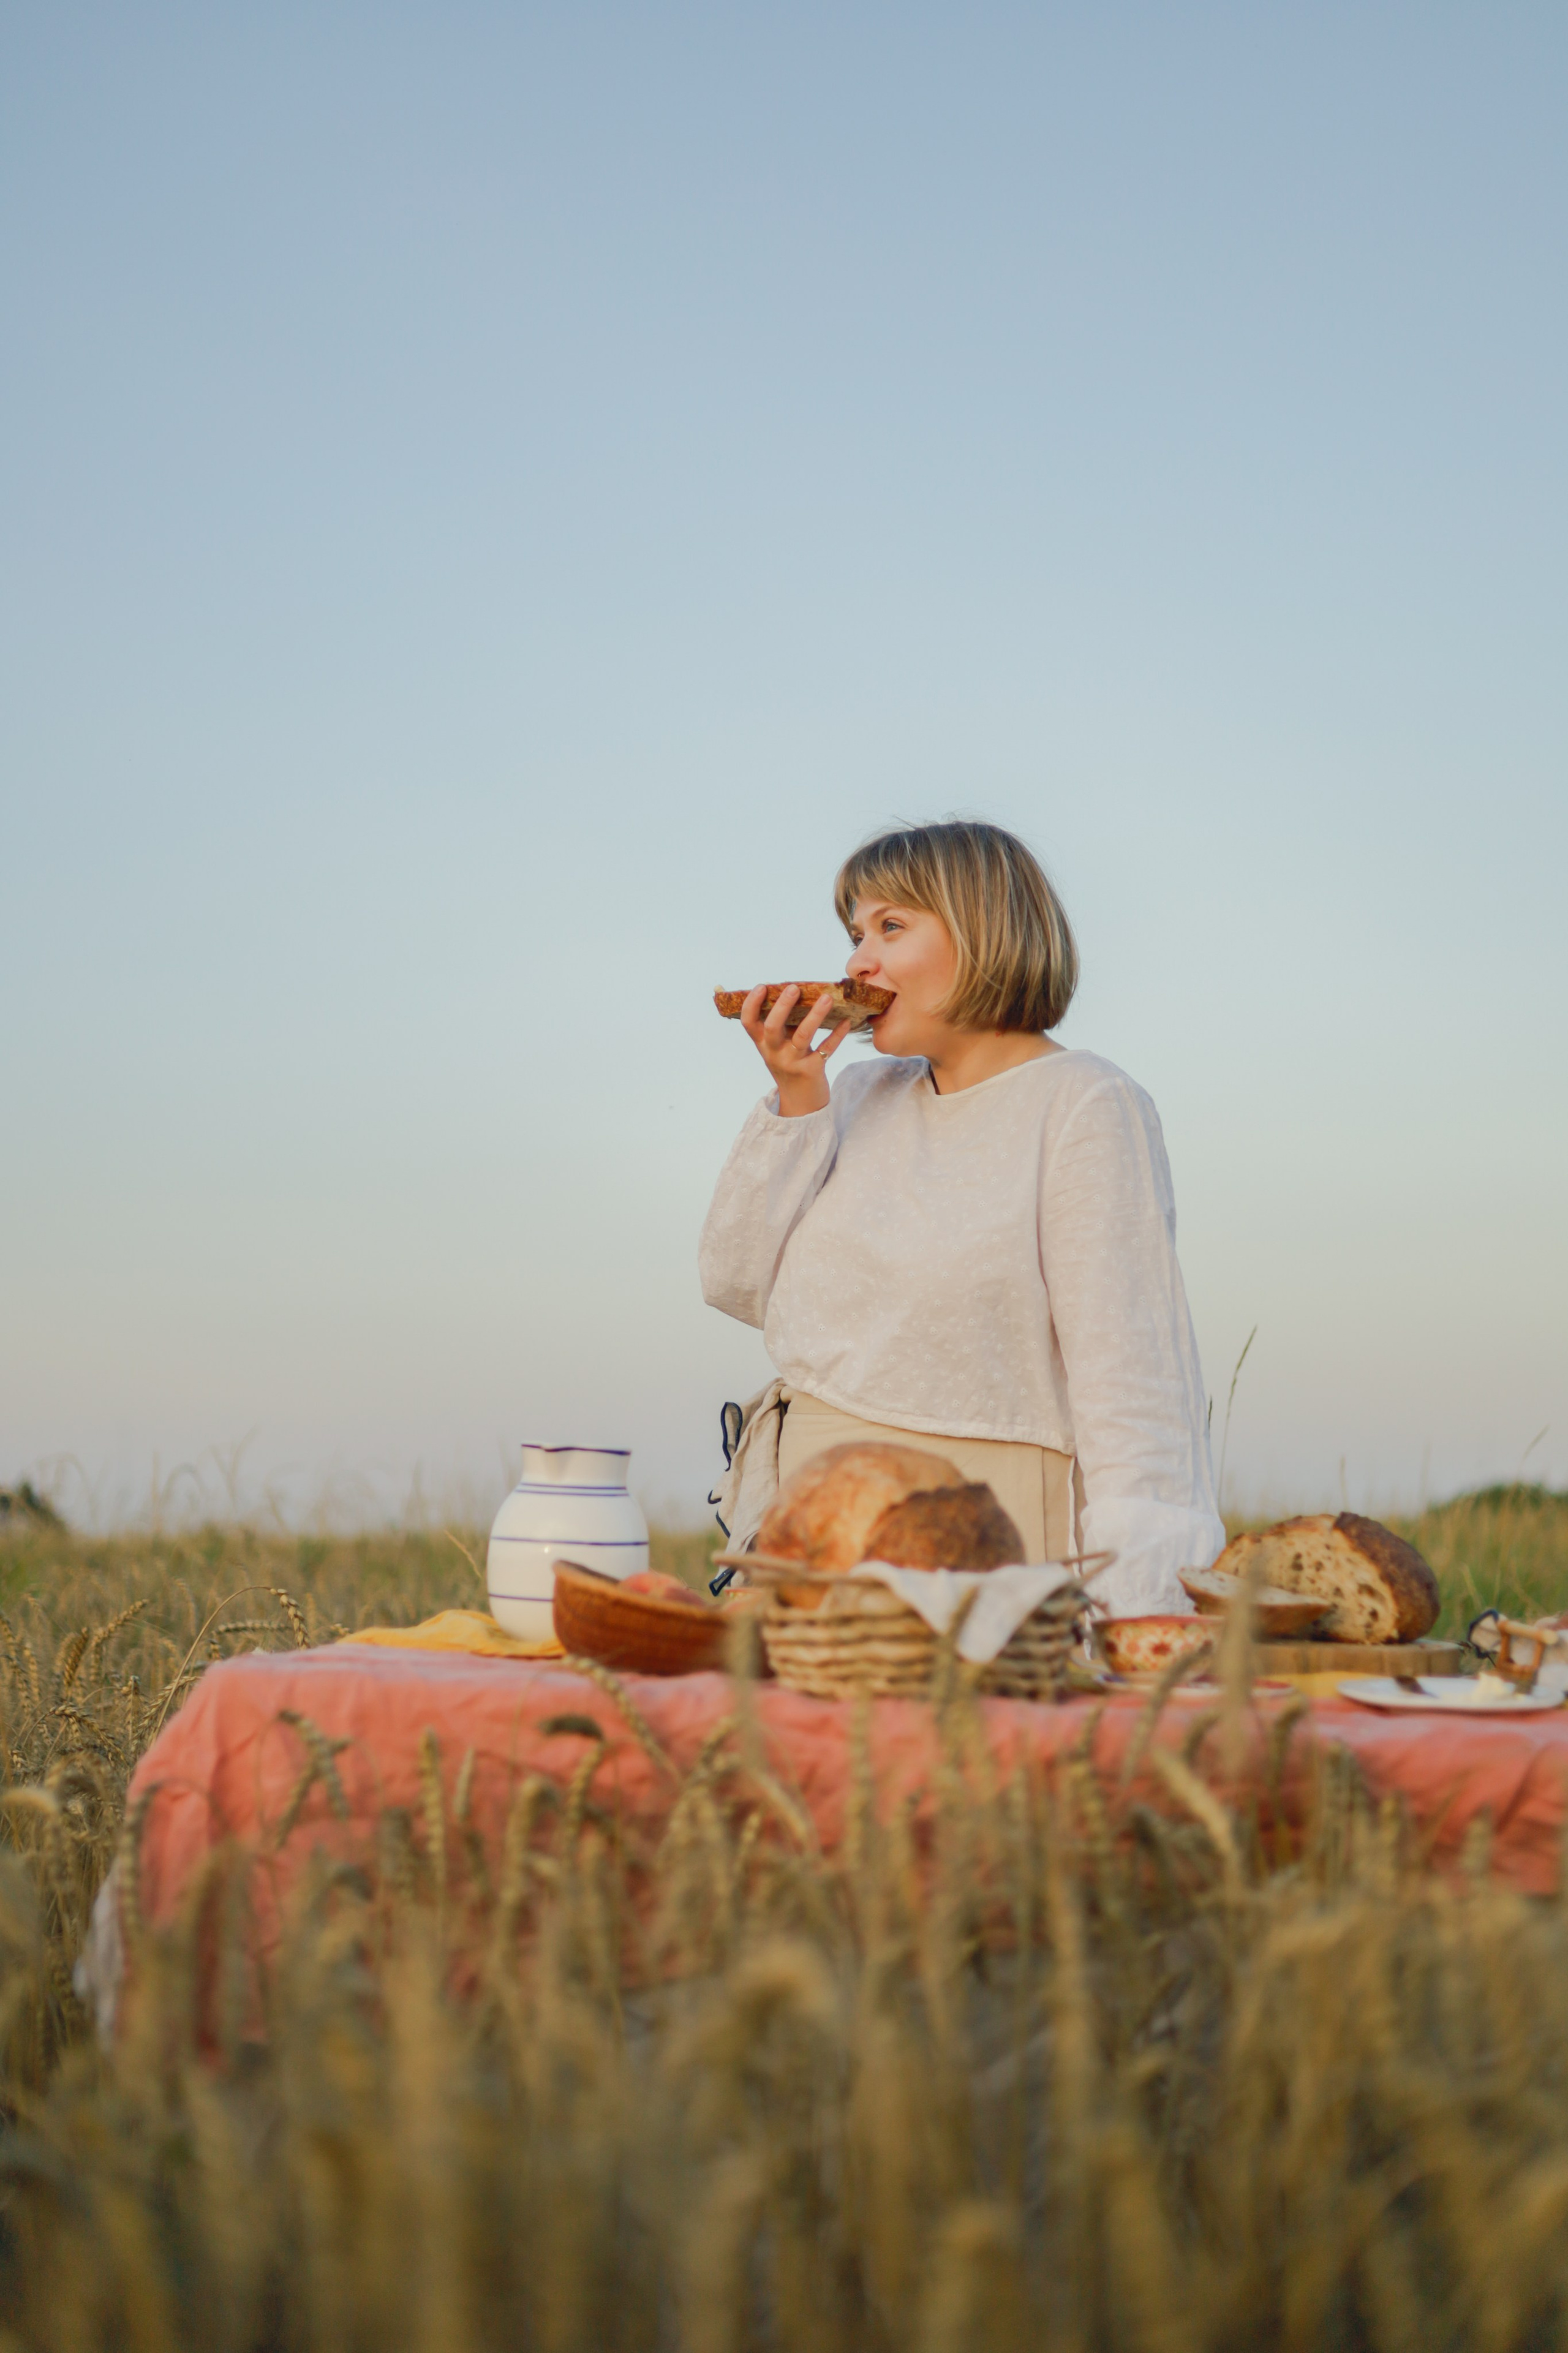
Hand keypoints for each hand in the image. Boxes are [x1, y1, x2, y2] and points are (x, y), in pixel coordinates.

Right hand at [740, 985, 851, 1115]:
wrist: (800, 1103)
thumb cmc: (789, 1065)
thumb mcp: (777, 1048)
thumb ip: (781, 1026)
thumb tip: (795, 992)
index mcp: (763, 1044)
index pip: (748, 1023)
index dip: (751, 1003)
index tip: (762, 986)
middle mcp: (774, 1053)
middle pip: (772, 1027)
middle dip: (782, 1006)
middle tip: (793, 988)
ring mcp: (793, 1062)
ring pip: (803, 1036)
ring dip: (815, 1015)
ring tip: (827, 998)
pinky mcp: (812, 1070)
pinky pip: (826, 1049)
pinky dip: (837, 1034)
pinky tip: (846, 1021)